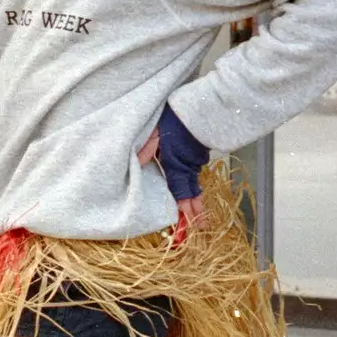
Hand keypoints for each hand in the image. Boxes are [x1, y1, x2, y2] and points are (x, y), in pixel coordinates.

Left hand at [140, 107, 209, 234]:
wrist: (198, 108)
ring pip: (195, 185)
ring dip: (197, 200)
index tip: (189, 223)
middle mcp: (188, 167)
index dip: (185, 209)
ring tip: (200, 215)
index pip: (180, 192)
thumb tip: (135, 164)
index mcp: (175, 165)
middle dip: (196, 211)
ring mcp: (195, 162)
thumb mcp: (155, 133)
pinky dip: (195, 186)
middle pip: (192, 193)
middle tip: (201, 227)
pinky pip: (195, 175)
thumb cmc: (175, 120)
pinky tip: (194, 192)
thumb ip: (146, 150)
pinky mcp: (199, 155)